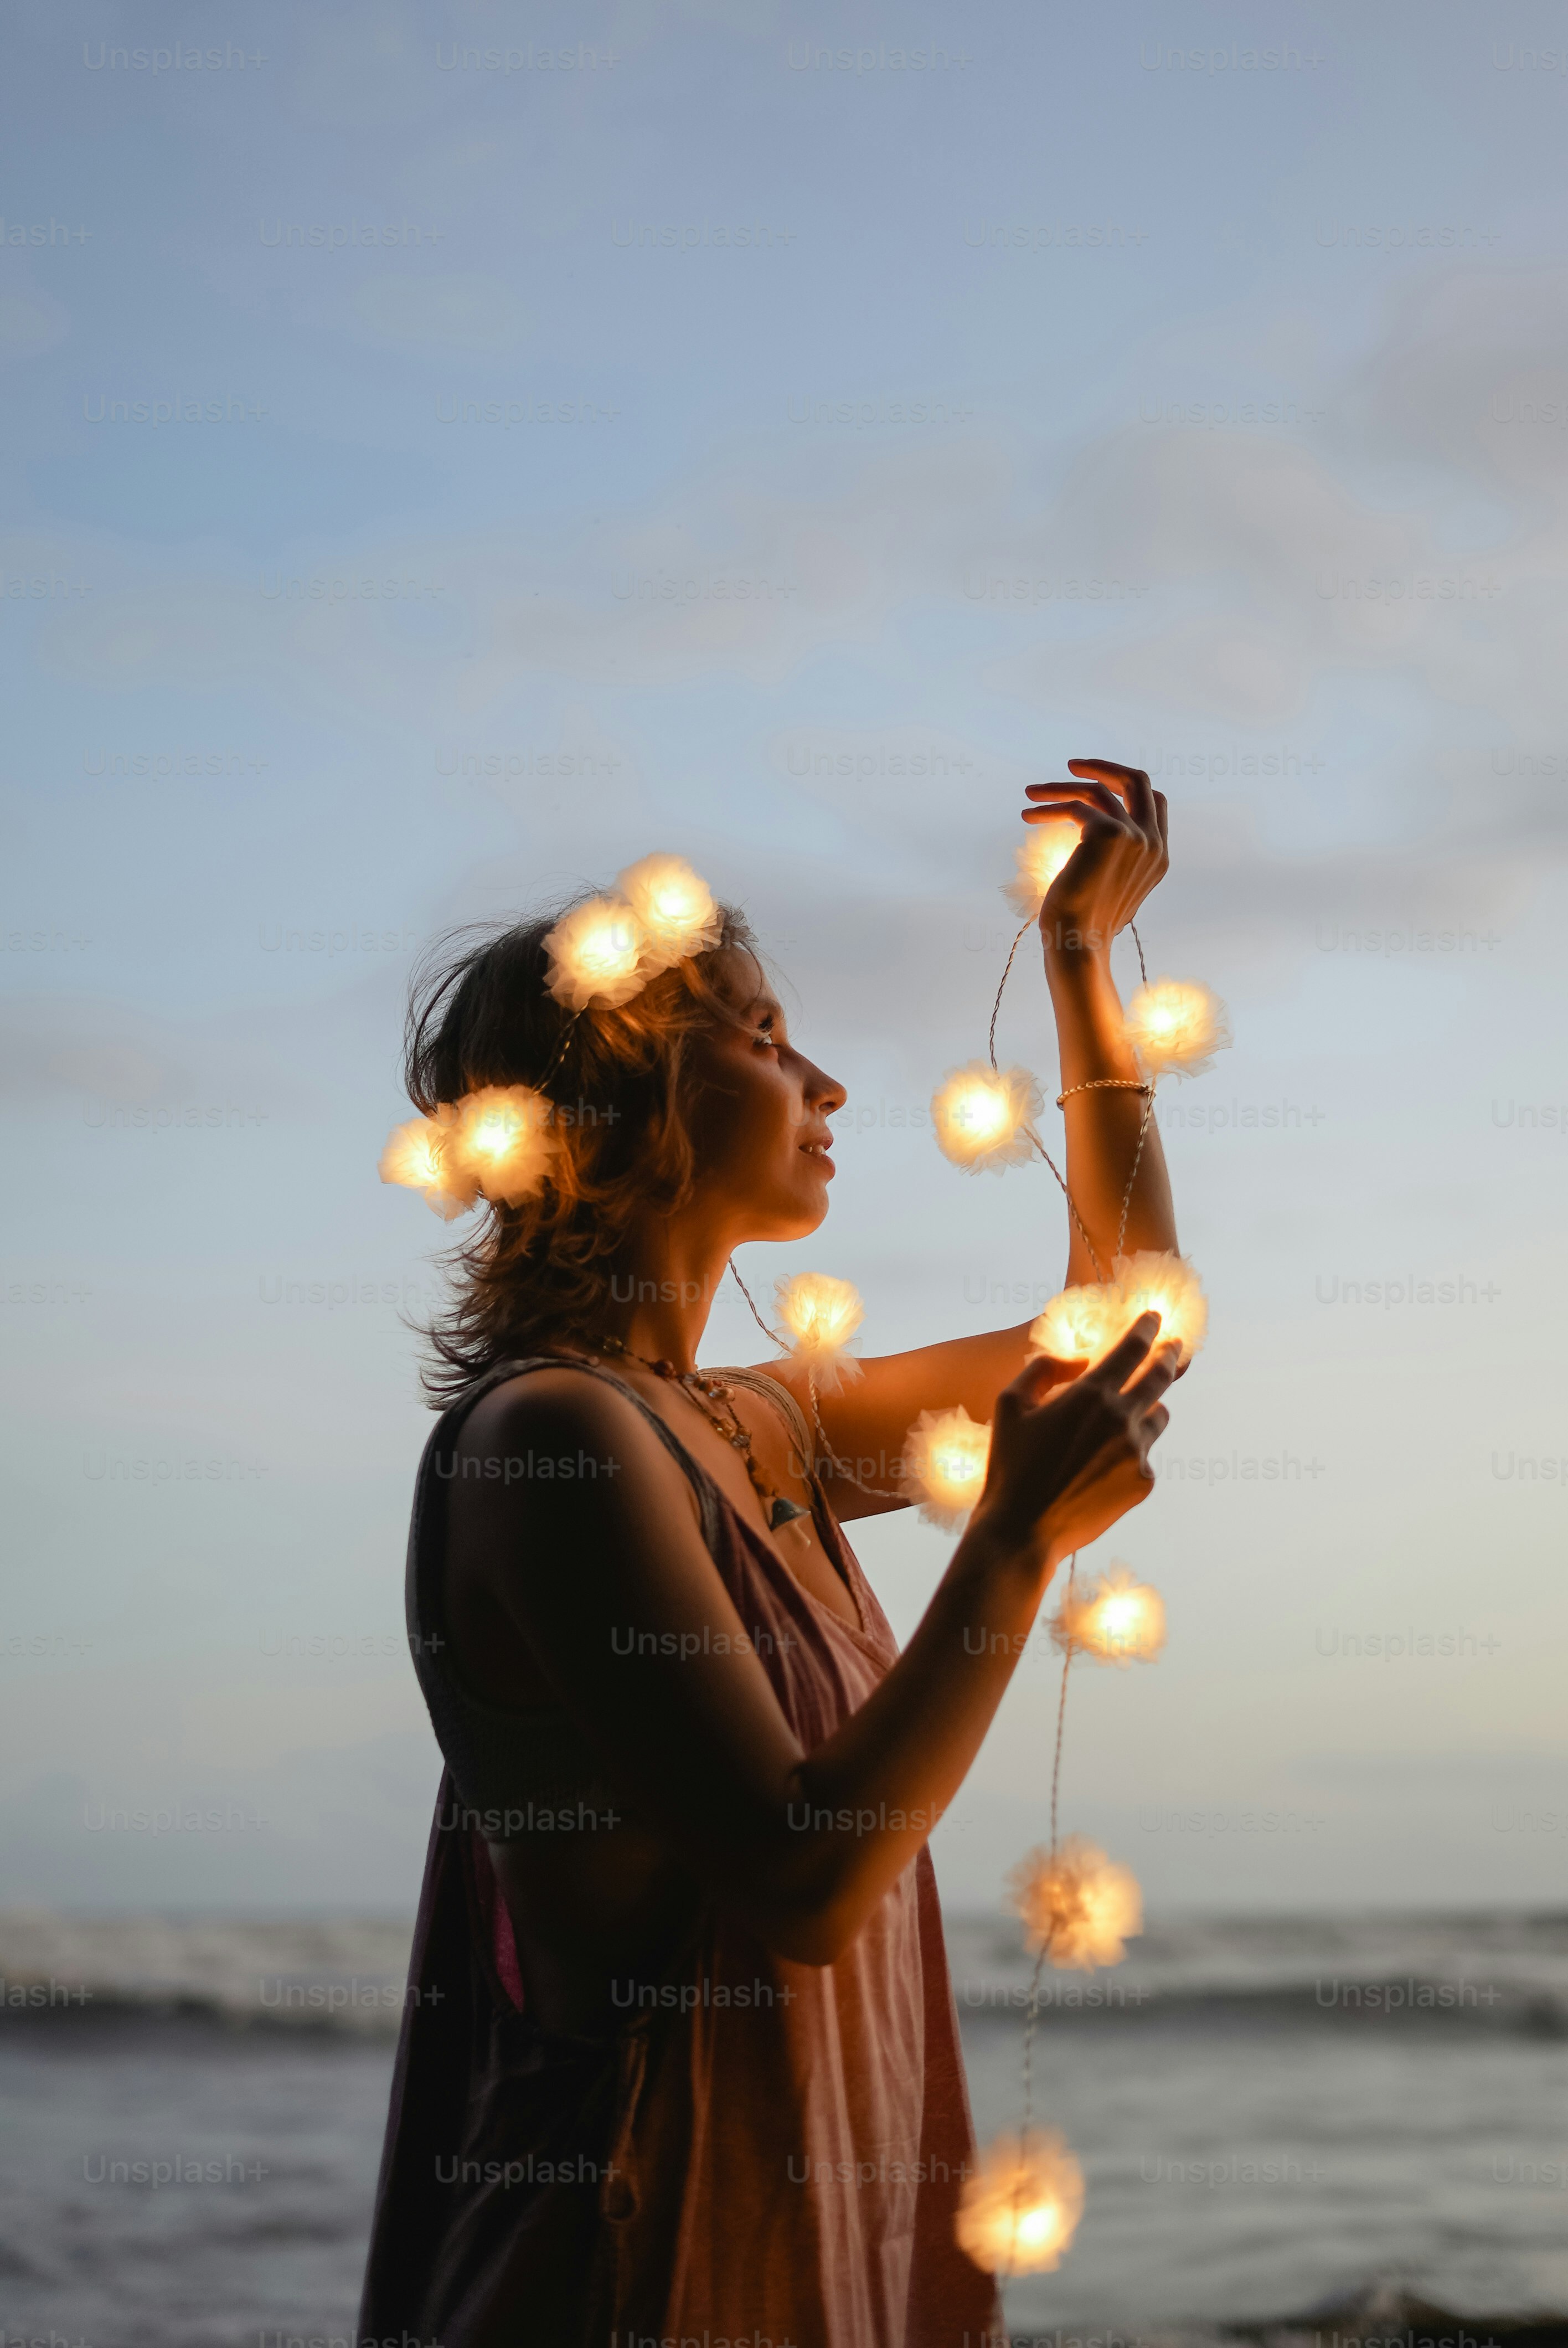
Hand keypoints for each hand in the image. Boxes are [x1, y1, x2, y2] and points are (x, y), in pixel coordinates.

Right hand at [969, 1314, 1176, 1567]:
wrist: (1024, 1531)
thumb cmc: (1011, 1466)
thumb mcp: (1010, 1405)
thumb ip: (1044, 1369)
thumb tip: (1077, 1360)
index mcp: (1090, 1394)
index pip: (1132, 1348)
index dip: (1147, 1328)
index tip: (1154, 1317)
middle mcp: (1121, 1419)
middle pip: (1160, 1375)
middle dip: (1169, 1354)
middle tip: (1174, 1345)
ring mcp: (1137, 1452)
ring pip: (1157, 1416)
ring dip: (1148, 1407)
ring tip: (1130, 1413)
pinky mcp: (1143, 1482)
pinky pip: (1146, 1454)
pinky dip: (1131, 1450)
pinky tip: (1103, 1465)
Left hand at [1022, 757, 1167, 958]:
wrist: (1078, 944)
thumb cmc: (1085, 925)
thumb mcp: (1110, 888)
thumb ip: (1116, 859)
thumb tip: (1093, 831)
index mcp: (1159, 856)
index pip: (1154, 801)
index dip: (1124, 785)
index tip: (1092, 784)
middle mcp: (1153, 843)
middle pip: (1137, 781)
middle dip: (1103, 767)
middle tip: (1071, 766)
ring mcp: (1135, 836)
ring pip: (1097, 789)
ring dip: (1060, 787)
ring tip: (1031, 793)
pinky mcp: (1108, 832)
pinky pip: (1075, 806)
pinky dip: (1049, 807)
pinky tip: (1028, 816)